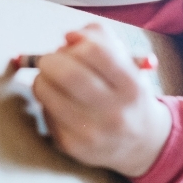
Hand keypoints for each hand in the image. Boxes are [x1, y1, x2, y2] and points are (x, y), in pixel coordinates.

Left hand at [30, 24, 172, 177]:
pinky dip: (45, 101)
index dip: (75, 41)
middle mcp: (115, 112)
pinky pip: (45, 112)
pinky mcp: (72, 146)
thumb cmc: (126, 92)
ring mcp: (92, 133)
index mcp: (132, 86)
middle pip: (68, 73)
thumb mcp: (127, 62)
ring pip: (47, 92)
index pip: (94, 51)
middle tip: (49, 60)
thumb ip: (100, 38)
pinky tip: (59, 102)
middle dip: (49, 60)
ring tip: (50, 79)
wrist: (140, 143)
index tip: (70, 44)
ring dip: (41, 79)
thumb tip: (69, 36)